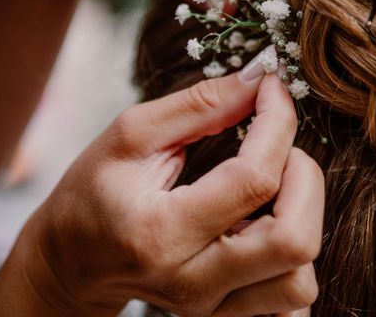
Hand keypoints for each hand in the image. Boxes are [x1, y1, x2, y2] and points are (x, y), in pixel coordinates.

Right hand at [0, 68, 324, 315]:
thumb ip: (199, 106)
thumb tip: (257, 82)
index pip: (254, 179)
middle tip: (280, 149)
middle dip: (305, 178)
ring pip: (301, 279)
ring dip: (304, 218)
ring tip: (274, 188)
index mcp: (161, 231)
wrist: (70, 264)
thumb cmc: (91, 194)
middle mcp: (192, 280)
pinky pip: (292, 303)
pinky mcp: (223, 316)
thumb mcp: (130, 136)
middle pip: (294, 240)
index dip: (277, 123)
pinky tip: (269, 227)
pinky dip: (296, 262)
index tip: (270, 91)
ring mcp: (210, 307)